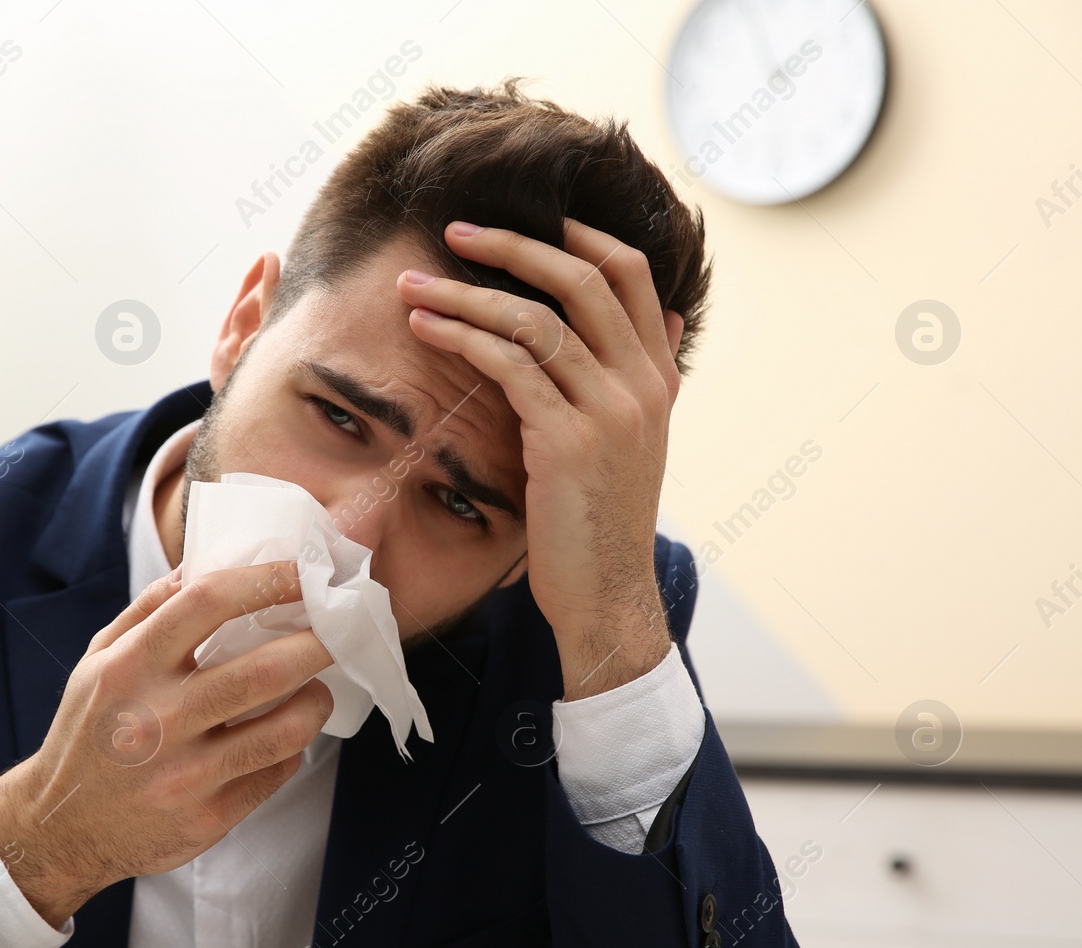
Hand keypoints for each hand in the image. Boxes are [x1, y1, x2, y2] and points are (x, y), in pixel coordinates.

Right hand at [0, 560, 334, 926]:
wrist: (63, 829)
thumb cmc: (89, 732)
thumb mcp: (99, 661)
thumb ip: (148, 611)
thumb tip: (202, 565)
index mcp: (129, 668)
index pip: (208, 603)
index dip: (268, 580)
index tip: (304, 574)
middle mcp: (156, 719)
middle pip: (264, 669)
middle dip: (318, 642)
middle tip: (338, 629)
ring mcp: (184, 774)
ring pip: (285, 729)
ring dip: (317, 700)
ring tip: (317, 686)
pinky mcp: (208, 818)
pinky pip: (275, 772)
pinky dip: (290, 747)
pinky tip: (283, 733)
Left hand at [395, 218, 684, 700]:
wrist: (608, 597)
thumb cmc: (601, 521)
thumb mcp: (633, 441)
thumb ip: (637, 378)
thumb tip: (665, 318)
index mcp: (659, 377)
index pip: (630, 274)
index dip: (580, 235)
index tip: (530, 217)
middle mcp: (641, 384)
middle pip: (581, 280)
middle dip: (513, 245)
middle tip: (454, 229)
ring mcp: (608, 411)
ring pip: (535, 320)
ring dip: (467, 292)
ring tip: (415, 284)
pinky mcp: (566, 442)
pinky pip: (509, 367)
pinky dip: (462, 338)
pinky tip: (425, 329)